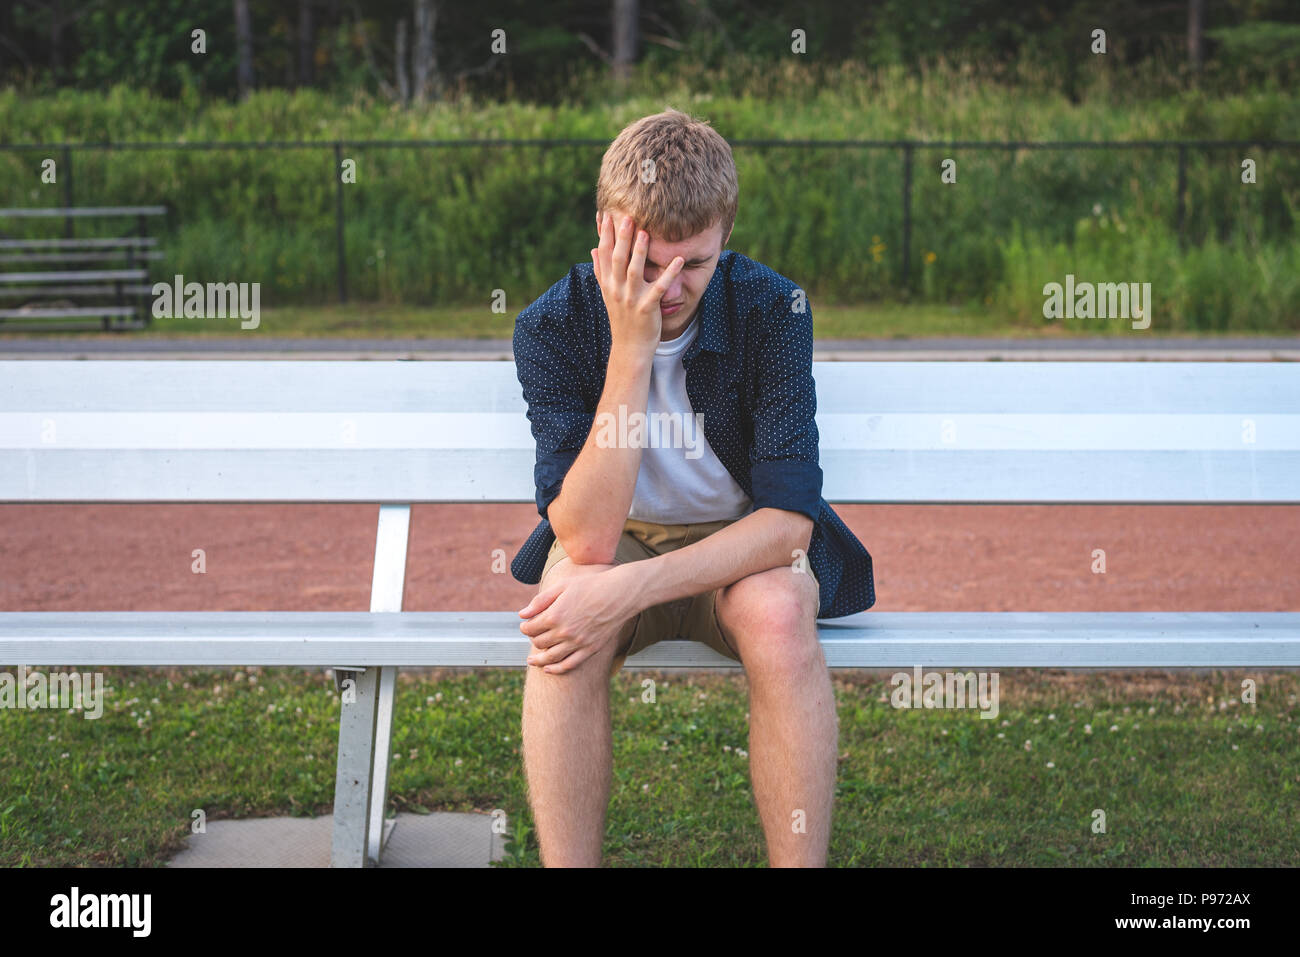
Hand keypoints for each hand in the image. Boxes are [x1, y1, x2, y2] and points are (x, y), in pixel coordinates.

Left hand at [518, 565, 637, 674]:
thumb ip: (540, 601)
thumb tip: (522, 614)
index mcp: (555, 615)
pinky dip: (556, 669)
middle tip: (534, 635)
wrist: (620, 593)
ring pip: (550, 658)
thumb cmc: (591, 585)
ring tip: (532, 661)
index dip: (524, 627)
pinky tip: (548, 669)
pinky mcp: (590, 649)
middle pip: (539, 643)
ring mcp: (578, 643)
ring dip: (538, 660)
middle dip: (533, 639)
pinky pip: (569, 665)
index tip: (525, 625)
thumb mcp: (562, 586)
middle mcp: (564, 632)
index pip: (530, 628)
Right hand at [592, 211, 683, 352]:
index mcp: (608, 283)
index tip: (606, 213)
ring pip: (635, 271)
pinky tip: (679, 260)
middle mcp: (617, 289)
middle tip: (626, 216)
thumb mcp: (608, 294)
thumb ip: (601, 270)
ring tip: (645, 232)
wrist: (629, 347)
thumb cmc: (622, 318)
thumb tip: (593, 249)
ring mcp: (631, 299)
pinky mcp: (647, 308)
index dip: (604, 234)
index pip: (603, 254)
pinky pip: (659, 288)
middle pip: (617, 259)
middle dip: (621, 237)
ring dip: (640, 252)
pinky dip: (669, 274)